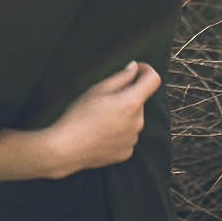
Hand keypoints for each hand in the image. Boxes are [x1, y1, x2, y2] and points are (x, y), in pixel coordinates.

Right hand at [45, 61, 159, 178]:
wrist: (68, 148)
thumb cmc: (79, 116)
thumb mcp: (97, 90)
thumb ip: (121, 77)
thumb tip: (134, 68)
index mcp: (131, 102)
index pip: (153, 80)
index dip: (146, 71)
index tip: (136, 70)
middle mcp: (138, 121)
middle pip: (139, 101)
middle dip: (126, 96)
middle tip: (103, 100)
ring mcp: (133, 138)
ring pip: (133, 118)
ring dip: (122, 115)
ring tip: (99, 119)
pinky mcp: (127, 152)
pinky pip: (127, 135)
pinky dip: (118, 132)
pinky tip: (100, 133)